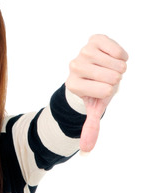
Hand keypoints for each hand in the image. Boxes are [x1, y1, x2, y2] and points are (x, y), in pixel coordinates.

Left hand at [66, 34, 127, 151]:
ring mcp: (83, 52)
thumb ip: (90, 129)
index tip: (99, 90)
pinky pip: (117, 48)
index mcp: (72, 84)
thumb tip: (85, 153)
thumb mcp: (93, 110)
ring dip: (118, 68)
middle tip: (104, 79)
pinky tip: (112, 58)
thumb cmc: (93, 92)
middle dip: (115, 80)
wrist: (92, 72)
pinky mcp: (94, 40)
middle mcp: (74, 66)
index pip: (105, 91)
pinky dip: (121, 54)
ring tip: (107, 69)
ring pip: (117, 64)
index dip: (109, 92)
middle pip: (113, 77)